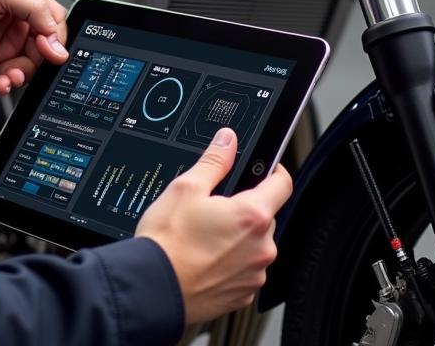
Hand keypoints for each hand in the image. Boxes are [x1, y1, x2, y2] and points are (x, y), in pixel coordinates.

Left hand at [0, 0, 68, 94]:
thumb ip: (34, 10)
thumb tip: (56, 35)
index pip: (54, 18)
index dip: (56, 36)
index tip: (51, 49)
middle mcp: (19, 18)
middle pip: (46, 45)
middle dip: (41, 58)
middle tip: (30, 62)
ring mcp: (8, 40)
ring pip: (31, 63)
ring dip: (24, 72)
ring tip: (11, 74)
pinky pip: (13, 75)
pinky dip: (11, 82)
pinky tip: (3, 81)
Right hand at [135, 128, 291, 323]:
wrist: (152, 288)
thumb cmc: (168, 241)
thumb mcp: (187, 187)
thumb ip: (215, 160)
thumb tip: (227, 140)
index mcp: (252, 215)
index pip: (282, 184)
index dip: (274, 170)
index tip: (264, 168)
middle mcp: (261, 247)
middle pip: (265, 216)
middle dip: (245, 208)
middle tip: (215, 207)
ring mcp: (254, 274)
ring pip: (254, 244)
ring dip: (238, 238)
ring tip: (204, 236)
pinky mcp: (243, 295)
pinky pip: (245, 270)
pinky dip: (231, 263)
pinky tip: (205, 258)